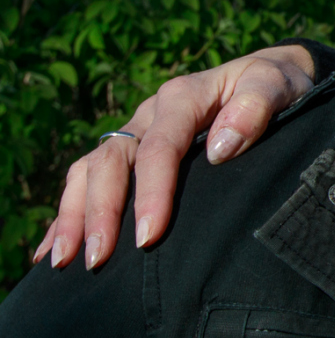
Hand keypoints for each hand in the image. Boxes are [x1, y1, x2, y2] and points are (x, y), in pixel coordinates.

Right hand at [37, 45, 316, 270]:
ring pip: (90, 171)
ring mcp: (135, 132)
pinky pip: (88, 179)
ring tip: (64, 261)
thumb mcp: (277, 85)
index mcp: (183, 98)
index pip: (159, 148)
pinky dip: (68, 212)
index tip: (149, 235)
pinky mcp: (131, 151)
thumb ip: (256, 106)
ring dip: (74, 215)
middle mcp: (149, 113)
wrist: (270, 77)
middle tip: (100, 259)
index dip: (151, 193)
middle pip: (113, 162)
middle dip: (101, 212)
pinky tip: (53, 248)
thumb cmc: (278, 86)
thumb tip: (222, 147)